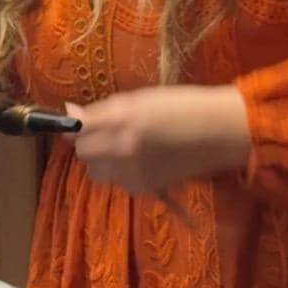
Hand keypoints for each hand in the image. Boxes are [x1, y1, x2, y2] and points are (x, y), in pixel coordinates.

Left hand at [68, 85, 250, 197]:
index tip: (81, 124)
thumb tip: (68, 113)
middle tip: (107, 135)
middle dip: (90, 145)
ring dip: (104, 161)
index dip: (77, 128)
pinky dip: (123, 172)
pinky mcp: (145, 188)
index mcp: (120, 119)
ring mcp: (133, 171)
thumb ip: (102, 110)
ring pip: (99, 172)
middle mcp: (122, 148)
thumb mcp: (139, 99)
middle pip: (84, 155)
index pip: (78, 131)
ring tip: (128, 148)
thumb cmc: (182, 106)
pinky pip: (119, 182)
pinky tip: (142, 160)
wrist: (219, 131)